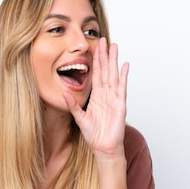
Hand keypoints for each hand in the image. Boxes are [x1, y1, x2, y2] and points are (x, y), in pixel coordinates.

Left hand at [63, 37, 128, 158]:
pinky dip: (124, 76)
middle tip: (104, 40)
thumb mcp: (79, 118)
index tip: (94, 48)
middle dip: (104, 55)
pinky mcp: (120, 104)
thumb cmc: (94, 135)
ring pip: (113, 75)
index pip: (96, 74)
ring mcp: (114, 98)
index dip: (95, 61)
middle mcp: (106, 95)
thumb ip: (72, 105)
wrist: (103, 148)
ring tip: (115, 47)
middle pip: (105, 70)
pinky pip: (122, 87)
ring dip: (114, 61)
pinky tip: (125, 65)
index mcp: (96, 96)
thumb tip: (64, 93)